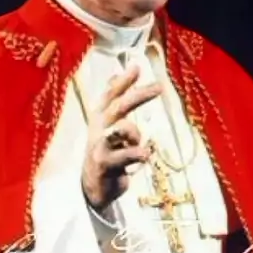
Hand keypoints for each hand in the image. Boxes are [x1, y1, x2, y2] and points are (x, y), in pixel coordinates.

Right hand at [82, 63, 161, 211]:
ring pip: (124, 129)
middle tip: (159, 87)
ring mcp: (100, 146)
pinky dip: (139, 153)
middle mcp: (98, 129)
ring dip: (136, 134)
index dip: (122, 81)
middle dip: (138, 95)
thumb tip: (116, 73)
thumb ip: (112, 100)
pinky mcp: (106, 164)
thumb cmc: (104, 151)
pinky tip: (145, 156)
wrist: (93, 185)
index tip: (137, 67)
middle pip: (118, 107)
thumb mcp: (105, 124)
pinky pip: (128, 155)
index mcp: (99, 117)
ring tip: (141, 147)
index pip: (110, 95)